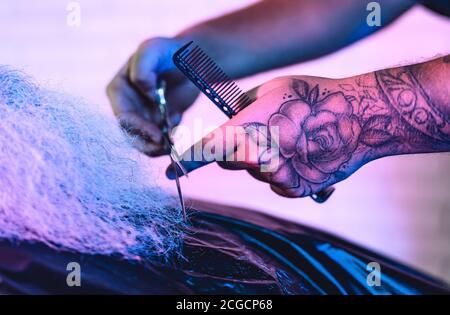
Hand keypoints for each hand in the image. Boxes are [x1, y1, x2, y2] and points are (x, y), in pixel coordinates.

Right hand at [107, 37, 198, 155]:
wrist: (192, 60)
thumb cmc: (169, 51)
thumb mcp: (153, 49)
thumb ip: (143, 67)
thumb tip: (144, 91)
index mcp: (118, 90)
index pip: (124, 116)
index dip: (139, 128)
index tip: (158, 136)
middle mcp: (127, 106)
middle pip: (132, 134)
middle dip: (148, 143)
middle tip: (167, 147)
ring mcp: (142, 117)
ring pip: (145, 141)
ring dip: (158, 146)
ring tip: (173, 141)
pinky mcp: (158, 124)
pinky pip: (161, 139)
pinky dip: (170, 136)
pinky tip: (178, 117)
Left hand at [166, 76, 371, 197]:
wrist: (359, 118)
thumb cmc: (314, 97)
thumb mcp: (272, 89)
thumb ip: (244, 108)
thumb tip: (234, 120)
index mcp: (246, 132)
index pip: (205, 151)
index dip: (185, 162)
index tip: (171, 171)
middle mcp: (258, 160)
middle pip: (229, 161)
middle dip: (236, 150)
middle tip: (262, 132)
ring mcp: (278, 177)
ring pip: (255, 172)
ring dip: (263, 160)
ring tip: (293, 139)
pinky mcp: (297, 189)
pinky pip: (277, 182)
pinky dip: (283, 171)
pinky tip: (303, 155)